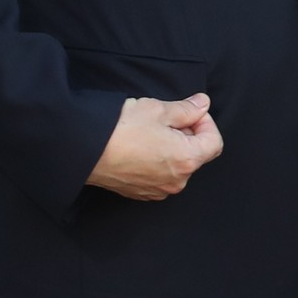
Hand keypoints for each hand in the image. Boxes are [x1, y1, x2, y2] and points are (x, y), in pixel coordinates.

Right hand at [86, 94, 221, 199]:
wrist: (82, 149)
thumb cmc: (120, 129)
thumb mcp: (158, 110)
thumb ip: (187, 109)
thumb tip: (203, 104)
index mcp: (187, 160)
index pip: (214, 142)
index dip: (206, 123)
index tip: (190, 113)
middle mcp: (176, 181)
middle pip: (197, 154)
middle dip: (188, 134)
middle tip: (167, 119)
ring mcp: (158, 190)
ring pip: (178, 165)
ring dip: (172, 148)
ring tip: (150, 132)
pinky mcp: (140, 193)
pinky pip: (160, 176)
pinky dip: (157, 161)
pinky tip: (140, 146)